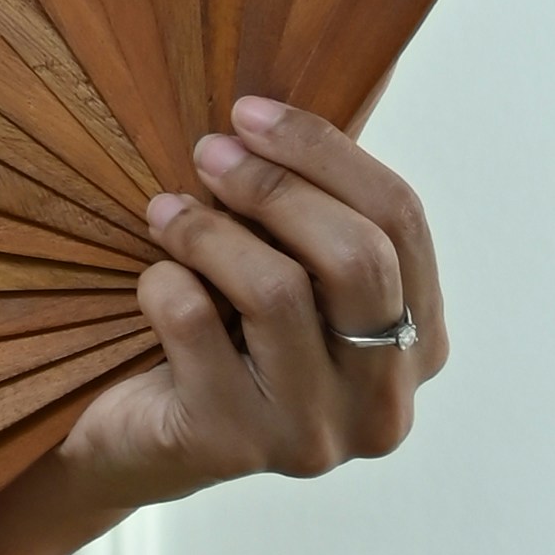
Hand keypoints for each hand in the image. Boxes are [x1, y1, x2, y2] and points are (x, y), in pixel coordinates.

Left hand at [46, 97, 448, 519]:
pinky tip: (152, 283)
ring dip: (209, 230)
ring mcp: (316, 434)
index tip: (251, 113)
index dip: (325, 152)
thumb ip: (308, 211)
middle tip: (208, 153)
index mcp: (418, 343)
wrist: (136, 440)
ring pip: (278, 291)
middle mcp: (384, 400)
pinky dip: (163, 282)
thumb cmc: (219, 336)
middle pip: (358, 257)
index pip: (401, 221)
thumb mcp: (283, 270)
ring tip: (164, 212)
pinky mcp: (235, 446)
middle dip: (275, 186)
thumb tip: (270, 109)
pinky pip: (196, 325)